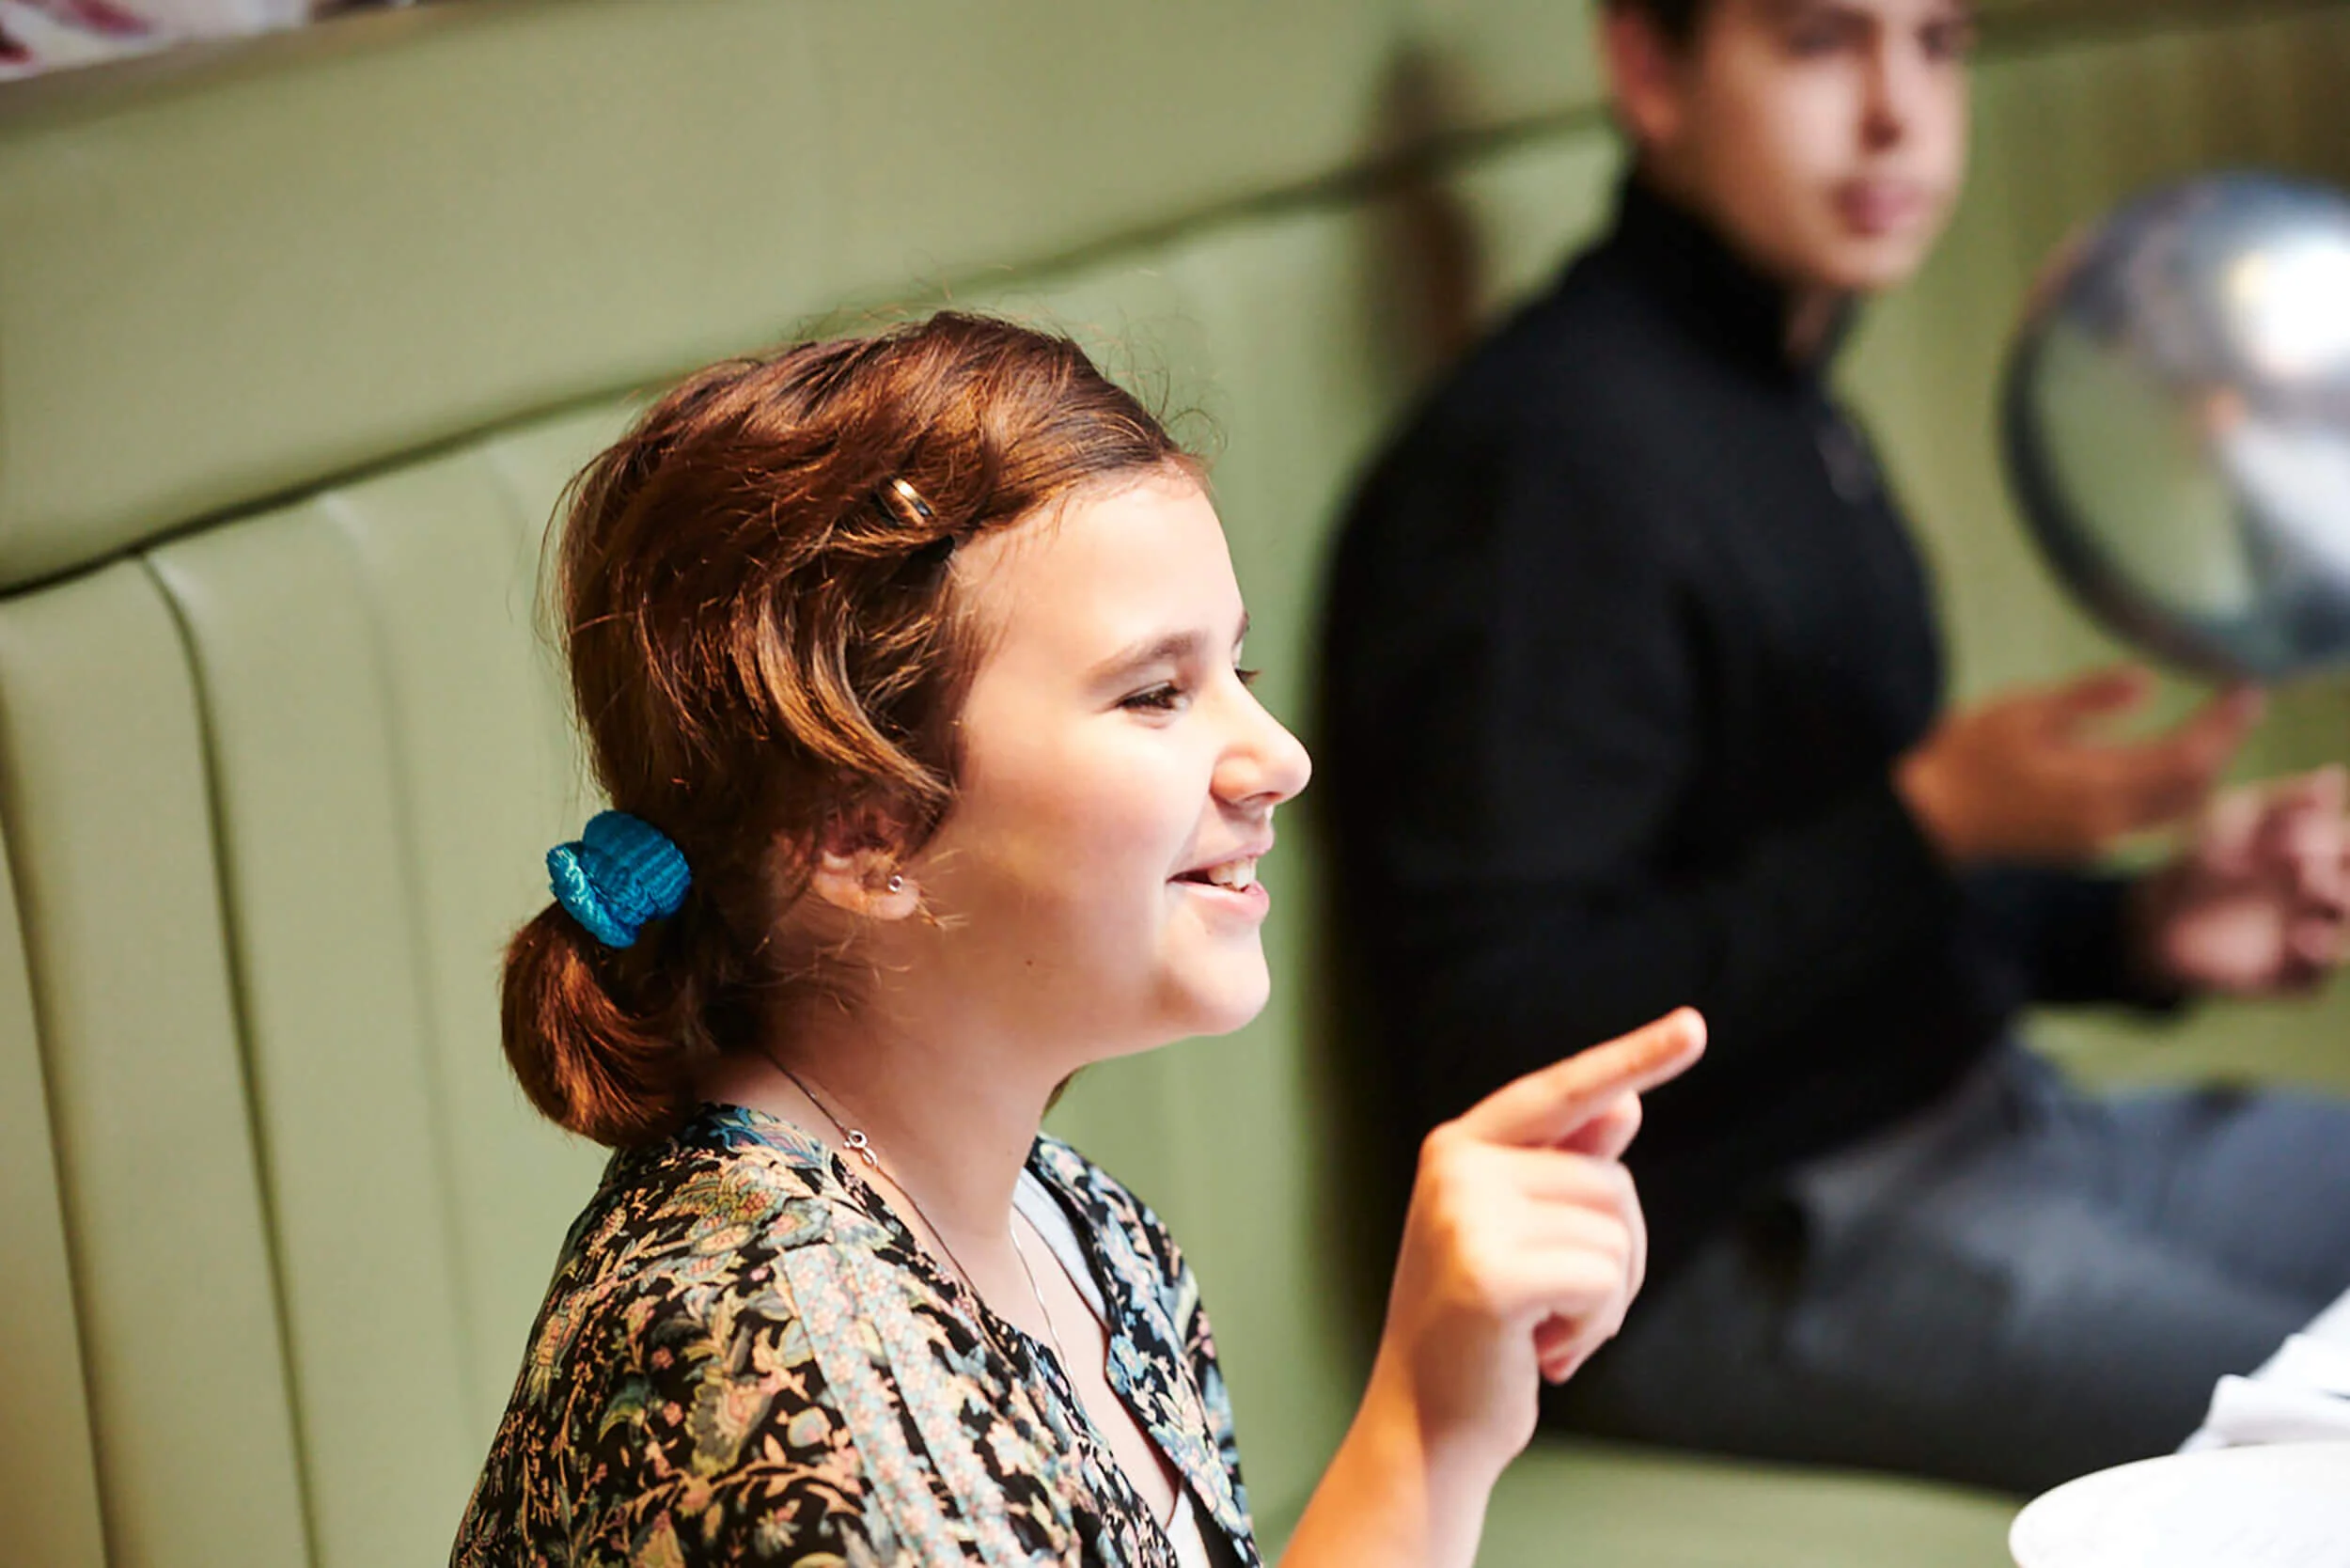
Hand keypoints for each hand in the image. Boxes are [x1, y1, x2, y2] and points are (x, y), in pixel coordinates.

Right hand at [1366, 1010, 1705, 1485]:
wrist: (1427, 1425)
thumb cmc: (1484, 1329)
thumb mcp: (1522, 1238)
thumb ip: (1566, 1170)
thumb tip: (1627, 1105)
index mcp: (1459, 1147)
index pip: (1563, 1092)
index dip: (1633, 1059)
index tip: (1695, 1026)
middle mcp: (1456, 1165)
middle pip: (1611, 1180)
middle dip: (1614, 1256)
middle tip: (1558, 1313)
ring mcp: (1466, 1214)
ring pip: (1614, 1232)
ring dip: (1605, 1300)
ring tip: (1545, 1334)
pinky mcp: (1489, 1270)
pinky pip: (1602, 1277)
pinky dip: (1594, 1326)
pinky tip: (1545, 1355)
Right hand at [1895, 667, 2260, 865]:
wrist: (1927, 821)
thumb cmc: (1965, 760)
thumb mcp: (2022, 712)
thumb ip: (2087, 699)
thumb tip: (2147, 684)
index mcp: (2098, 786)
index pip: (2185, 757)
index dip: (2222, 724)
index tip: (2244, 689)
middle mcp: (2111, 820)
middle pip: (2193, 789)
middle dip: (2221, 745)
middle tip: (2236, 704)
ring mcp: (2100, 838)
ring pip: (2176, 808)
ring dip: (2201, 771)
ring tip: (2211, 729)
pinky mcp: (2086, 843)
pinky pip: (2152, 817)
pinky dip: (2172, 788)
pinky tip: (2167, 762)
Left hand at [2136, 766, 2349, 994]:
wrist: (2159, 917)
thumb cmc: (2203, 859)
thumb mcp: (2235, 821)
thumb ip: (2283, 803)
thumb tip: (2334, 777)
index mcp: (2322, 860)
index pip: (2349, 848)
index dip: (2342, 842)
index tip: (2318, 834)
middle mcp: (2327, 900)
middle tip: (2316, 863)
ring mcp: (2313, 938)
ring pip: (2345, 928)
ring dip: (2341, 908)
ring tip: (2317, 889)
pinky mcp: (2291, 976)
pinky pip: (2316, 974)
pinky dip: (2317, 958)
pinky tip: (2300, 937)